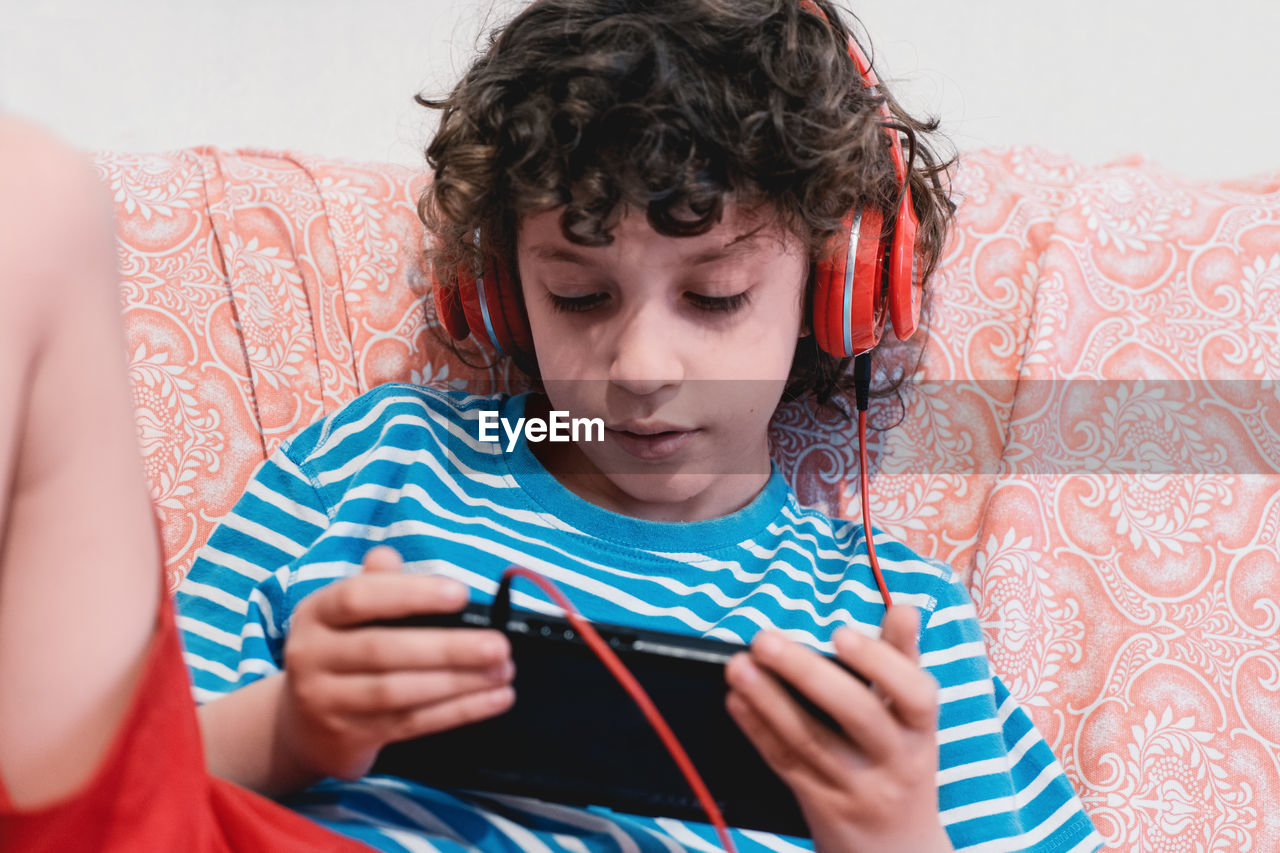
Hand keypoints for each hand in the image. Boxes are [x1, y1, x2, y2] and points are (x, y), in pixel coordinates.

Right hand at [278, 545, 514, 781]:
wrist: (301, 726)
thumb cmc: (343, 652)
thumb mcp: (349, 614)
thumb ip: (376, 584)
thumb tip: (389, 555)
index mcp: (317, 613)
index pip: (360, 597)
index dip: (411, 594)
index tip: (461, 594)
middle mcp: (312, 655)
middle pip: (383, 650)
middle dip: (448, 647)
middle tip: (499, 645)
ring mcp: (325, 700)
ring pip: (398, 692)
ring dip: (459, 682)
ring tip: (502, 672)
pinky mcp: (348, 737)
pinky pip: (411, 723)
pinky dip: (457, 712)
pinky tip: (493, 699)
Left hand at [724, 606, 951, 852]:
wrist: (898, 851)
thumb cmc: (901, 761)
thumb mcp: (913, 718)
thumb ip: (903, 659)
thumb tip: (904, 607)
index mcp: (921, 730)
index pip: (914, 694)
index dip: (880, 662)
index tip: (841, 633)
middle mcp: (894, 760)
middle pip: (855, 714)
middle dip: (807, 674)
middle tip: (764, 640)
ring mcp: (856, 787)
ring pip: (809, 741)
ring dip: (768, 699)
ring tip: (737, 665)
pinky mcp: (821, 805)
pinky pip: (786, 763)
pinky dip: (757, 730)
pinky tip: (736, 699)